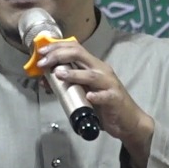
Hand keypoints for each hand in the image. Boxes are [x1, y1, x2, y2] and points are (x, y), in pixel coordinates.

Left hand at [36, 40, 154, 157]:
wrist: (127, 120)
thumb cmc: (104, 105)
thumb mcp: (84, 91)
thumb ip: (68, 84)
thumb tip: (46, 80)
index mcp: (93, 66)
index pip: (74, 48)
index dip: (57, 47)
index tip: (41, 52)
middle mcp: (101, 70)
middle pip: (79, 55)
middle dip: (58, 56)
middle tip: (42, 63)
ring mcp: (109, 84)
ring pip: (90, 75)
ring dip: (73, 74)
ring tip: (58, 74)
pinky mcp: (115, 98)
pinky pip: (105, 96)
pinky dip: (96, 96)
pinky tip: (89, 96)